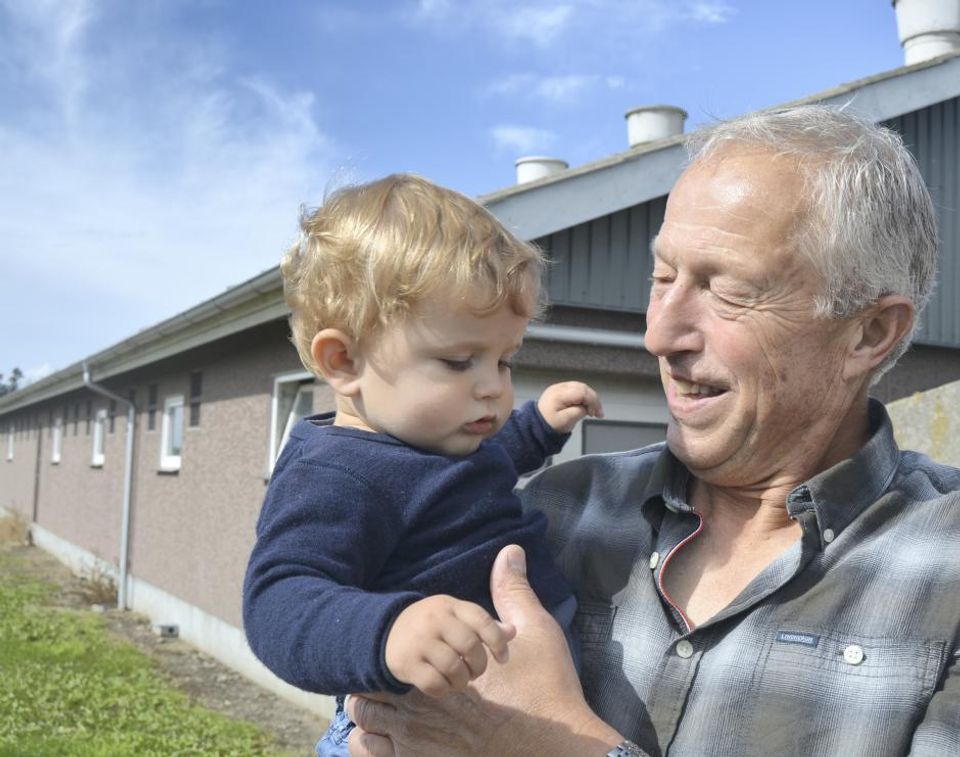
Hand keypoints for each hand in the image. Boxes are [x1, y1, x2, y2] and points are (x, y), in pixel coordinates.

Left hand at [348, 546, 622, 755]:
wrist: (556, 746)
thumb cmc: (547, 688)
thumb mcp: (536, 631)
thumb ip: (514, 592)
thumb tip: (511, 551)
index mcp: (441, 675)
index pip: (388, 665)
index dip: (381, 661)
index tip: (387, 660)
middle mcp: (424, 712)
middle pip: (366, 702)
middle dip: (367, 694)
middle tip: (378, 691)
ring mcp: (424, 747)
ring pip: (368, 733)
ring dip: (370, 724)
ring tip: (382, 720)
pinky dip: (376, 752)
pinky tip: (391, 746)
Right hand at [384, 595, 514, 696]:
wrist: (387, 631)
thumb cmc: (433, 626)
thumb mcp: (457, 616)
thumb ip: (484, 624)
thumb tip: (512, 632)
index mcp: (450, 605)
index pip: (482, 619)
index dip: (498, 641)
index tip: (503, 658)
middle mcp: (434, 619)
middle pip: (470, 645)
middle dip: (479, 665)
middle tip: (475, 672)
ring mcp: (418, 640)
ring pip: (453, 667)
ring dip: (463, 680)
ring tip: (460, 679)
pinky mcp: (406, 662)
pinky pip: (434, 683)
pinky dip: (444, 689)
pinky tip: (443, 685)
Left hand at [537, 381, 602, 433]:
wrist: (536, 424)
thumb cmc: (550, 424)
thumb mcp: (565, 421)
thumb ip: (578, 412)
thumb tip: (586, 407)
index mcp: (559, 394)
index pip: (582, 392)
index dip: (592, 402)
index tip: (594, 414)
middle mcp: (559, 387)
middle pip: (583, 387)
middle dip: (593, 399)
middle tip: (598, 413)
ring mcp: (559, 387)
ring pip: (581, 387)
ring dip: (590, 397)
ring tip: (593, 410)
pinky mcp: (560, 390)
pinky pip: (576, 389)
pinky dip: (584, 396)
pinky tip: (586, 406)